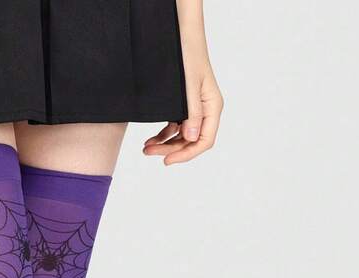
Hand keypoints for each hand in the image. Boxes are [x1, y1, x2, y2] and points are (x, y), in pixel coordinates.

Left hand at [143, 47, 222, 165]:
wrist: (180, 35)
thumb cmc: (186, 56)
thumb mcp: (188, 86)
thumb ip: (191, 112)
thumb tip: (191, 137)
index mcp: (212, 107)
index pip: (204, 141)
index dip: (186, 155)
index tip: (167, 161)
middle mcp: (206, 111)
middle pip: (190, 141)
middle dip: (170, 150)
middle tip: (148, 152)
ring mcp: (195, 109)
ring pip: (181, 137)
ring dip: (164, 144)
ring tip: (146, 147)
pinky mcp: (184, 106)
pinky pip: (175, 127)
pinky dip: (164, 135)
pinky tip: (151, 139)